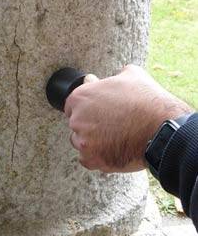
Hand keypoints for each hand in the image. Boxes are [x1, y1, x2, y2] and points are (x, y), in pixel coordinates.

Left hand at [65, 65, 191, 172]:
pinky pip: (87, 160)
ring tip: (115, 138)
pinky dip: (97, 157)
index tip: (99, 113)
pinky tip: (112, 150)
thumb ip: (112, 76)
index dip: (87, 109)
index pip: (73, 105)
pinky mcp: (92, 159)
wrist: (163, 129)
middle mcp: (76, 119)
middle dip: (90, 125)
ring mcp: (83, 141)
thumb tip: (97, 78)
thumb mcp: (132, 76)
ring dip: (92, 142)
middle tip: (112, 125)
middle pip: (76, 124)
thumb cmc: (148, 102)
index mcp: (80, 97)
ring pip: (81, 142)